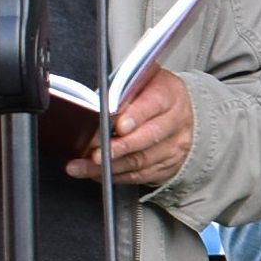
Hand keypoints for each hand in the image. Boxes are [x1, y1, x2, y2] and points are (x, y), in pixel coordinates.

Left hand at [69, 63, 191, 186]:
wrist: (172, 111)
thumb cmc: (146, 94)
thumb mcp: (136, 84)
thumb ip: (119, 95)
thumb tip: (94, 111)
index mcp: (169, 92)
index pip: (153, 103)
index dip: (135, 116)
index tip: (117, 126)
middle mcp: (177, 119)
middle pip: (148, 137)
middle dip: (118, 148)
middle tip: (94, 154)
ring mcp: (176, 145)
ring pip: (141, 160)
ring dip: (109, 166)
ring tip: (83, 167)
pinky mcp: (171, 165)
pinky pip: (141, 175)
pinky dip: (116, 175)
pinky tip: (98, 173)